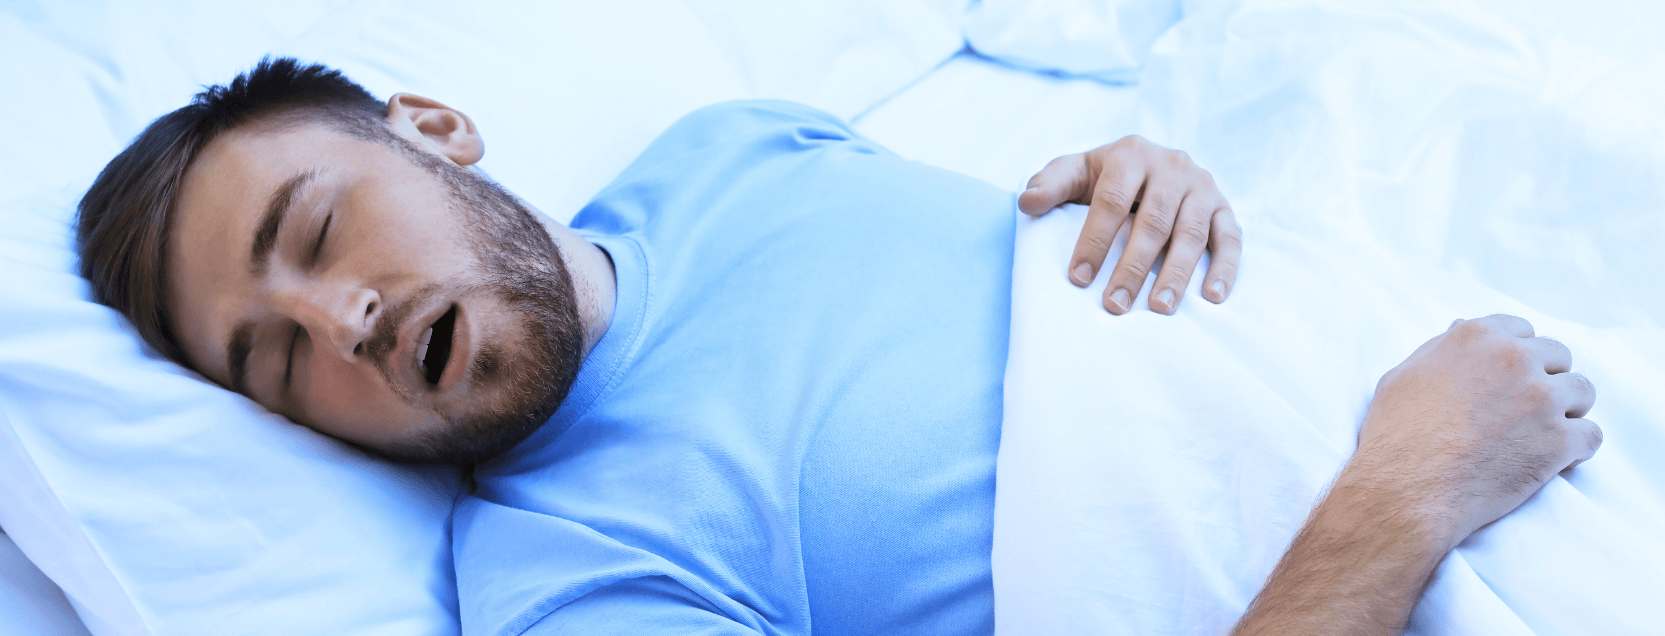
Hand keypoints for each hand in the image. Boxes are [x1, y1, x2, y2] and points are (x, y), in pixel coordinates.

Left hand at [1018, 135, 1241, 314]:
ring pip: (1191, 233)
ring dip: (1176, 273)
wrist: (1151, 164)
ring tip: (1158, 308)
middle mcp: (1172, 167)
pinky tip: (1211, 297)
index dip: (1095, 240)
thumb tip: (1027, 202)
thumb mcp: (1075, 171)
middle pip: (1153, 221)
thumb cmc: (1106, 176)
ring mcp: (1202, 187)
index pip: (1112, 200)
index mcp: (1131, 155)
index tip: (1078, 278)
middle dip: (1133, 266)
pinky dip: (1225, 268)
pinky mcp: (1224, 208)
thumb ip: (1051, 183)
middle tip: (1114, 305)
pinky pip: (1231, 238)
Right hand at [1352, 314, 1600, 541]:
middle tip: (1527, 408)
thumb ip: (1440, 349)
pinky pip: (1592, 435)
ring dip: (1569, 410)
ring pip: (1583, 392)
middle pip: (1559, 356)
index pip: (1522, 329)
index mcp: (1477, 338)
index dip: (1519, 354)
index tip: (1511, 376)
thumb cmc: (1396, 434)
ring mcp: (1542, 399)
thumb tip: (1459, 328)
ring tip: (1544, 432)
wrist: (1407, 487)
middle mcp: (1515, 360)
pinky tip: (1557, 458)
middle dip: (1547, 378)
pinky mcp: (1559, 440)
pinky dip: (1578, 448)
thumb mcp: (1403, 375)